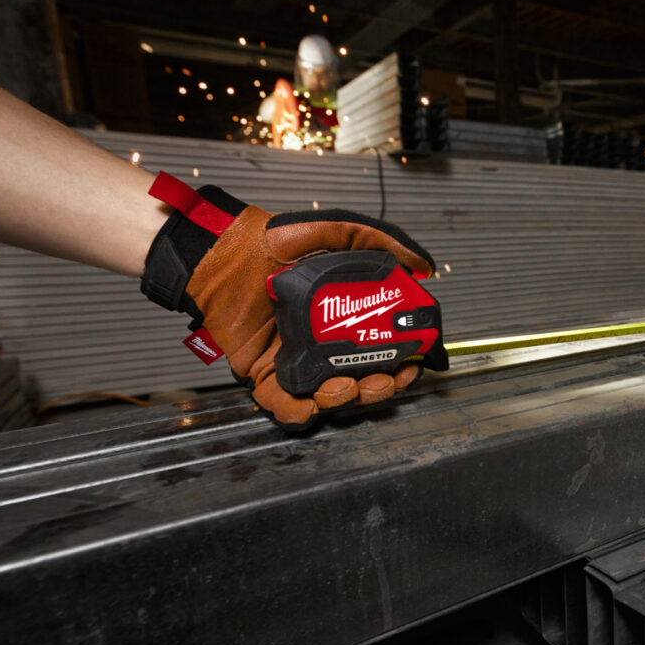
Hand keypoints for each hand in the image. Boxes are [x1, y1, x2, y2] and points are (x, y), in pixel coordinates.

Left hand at [141, 172, 436, 427]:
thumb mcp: (334, 232)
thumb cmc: (271, 241)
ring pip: (328, 398)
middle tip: (389, 379)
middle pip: (361, 380)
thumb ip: (377, 242)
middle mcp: (321, 343)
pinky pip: (285, 405)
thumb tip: (422, 266)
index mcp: (341, 318)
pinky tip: (317, 403)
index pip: (380, 349)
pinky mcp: (263, 374)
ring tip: (352, 386)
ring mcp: (294, 361)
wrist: (221, 253)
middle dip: (380, 388)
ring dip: (348, 400)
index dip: (400, 361)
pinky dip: (301, 412)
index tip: (413, 361)